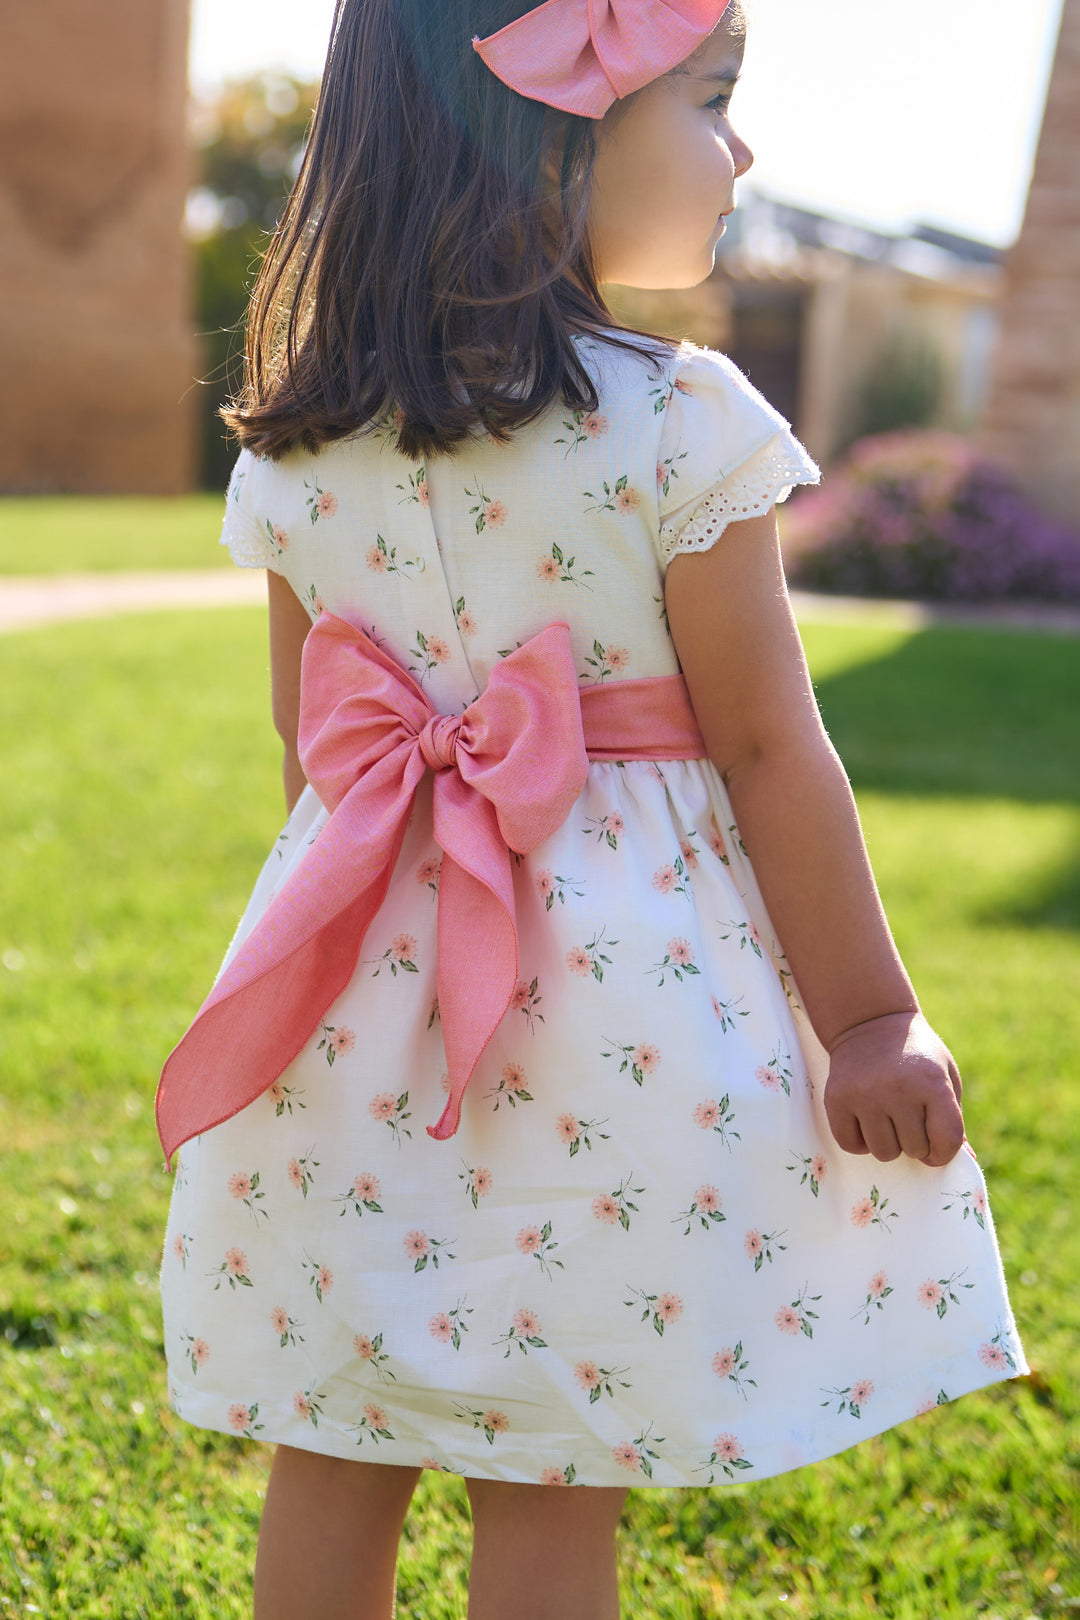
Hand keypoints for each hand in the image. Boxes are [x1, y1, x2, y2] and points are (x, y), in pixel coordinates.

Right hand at [823, 1009, 964, 1166]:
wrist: (870, 1021)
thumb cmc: (916, 1054)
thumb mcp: (945, 1075)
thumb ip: (954, 1118)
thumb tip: (967, 1158)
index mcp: (932, 1083)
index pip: (946, 1140)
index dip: (944, 1152)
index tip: (936, 1146)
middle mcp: (897, 1089)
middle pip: (914, 1149)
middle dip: (915, 1142)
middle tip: (908, 1119)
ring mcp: (864, 1095)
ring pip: (883, 1152)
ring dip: (888, 1143)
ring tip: (887, 1118)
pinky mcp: (836, 1099)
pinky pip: (851, 1146)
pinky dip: (860, 1142)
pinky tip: (866, 1120)